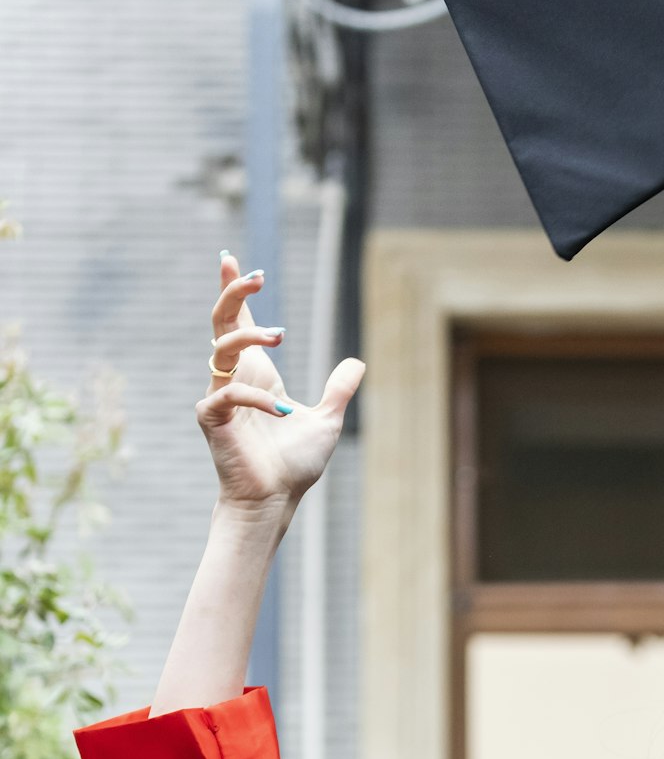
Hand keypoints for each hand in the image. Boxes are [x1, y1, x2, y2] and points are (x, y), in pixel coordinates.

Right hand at [199, 253, 363, 512]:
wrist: (276, 499)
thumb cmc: (293, 466)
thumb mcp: (326, 421)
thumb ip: (338, 390)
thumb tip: (357, 362)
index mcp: (257, 375)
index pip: (239, 324)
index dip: (234, 292)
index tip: (230, 259)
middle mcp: (235, 379)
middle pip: (221, 323)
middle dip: (233, 294)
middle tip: (257, 274)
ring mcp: (220, 397)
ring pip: (221, 348)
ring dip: (250, 337)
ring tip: (281, 335)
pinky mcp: (212, 419)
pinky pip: (227, 394)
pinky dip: (256, 399)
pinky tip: (283, 413)